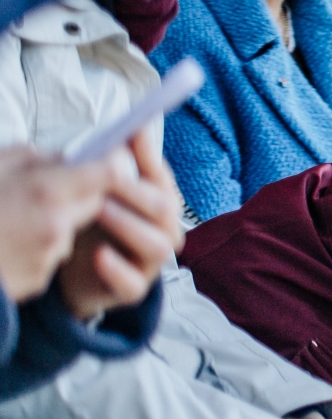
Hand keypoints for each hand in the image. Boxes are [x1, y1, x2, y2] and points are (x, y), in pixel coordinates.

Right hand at [0, 146, 115, 301]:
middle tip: (46, 189)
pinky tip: (2, 243)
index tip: (113, 158)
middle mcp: (55, 225)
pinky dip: (33, 248)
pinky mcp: (36, 280)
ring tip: (8, 219)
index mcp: (47, 191)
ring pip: (68, 231)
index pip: (110, 174)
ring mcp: (47, 256)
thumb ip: (34, 159)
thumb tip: (67, 158)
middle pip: (96, 204)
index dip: (115, 165)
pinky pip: (47, 256)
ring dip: (51, 223)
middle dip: (80, 194)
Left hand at [56, 134, 182, 320]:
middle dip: (136, 192)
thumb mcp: (102, 193)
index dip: (150, 156)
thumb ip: (115, 166)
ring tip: (97, 210)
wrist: (77, 275)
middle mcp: (162, 231)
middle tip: (105, 178)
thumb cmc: (95, 226)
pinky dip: (117, 269)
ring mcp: (150, 263)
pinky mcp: (132, 290)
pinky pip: (134, 283)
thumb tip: (129, 128)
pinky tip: (98, 254)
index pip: (162, 178)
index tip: (134, 132)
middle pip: (165, 210)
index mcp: (157, 205)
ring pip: (157, 245)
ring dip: (128, 225)